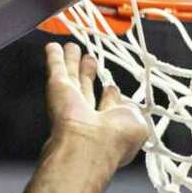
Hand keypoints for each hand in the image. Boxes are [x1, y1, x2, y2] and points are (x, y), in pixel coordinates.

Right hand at [43, 41, 149, 168]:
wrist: (90, 145)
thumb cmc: (116, 139)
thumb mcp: (138, 123)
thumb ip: (133, 110)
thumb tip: (127, 104)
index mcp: (109, 125)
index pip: (110, 104)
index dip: (111, 94)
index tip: (111, 85)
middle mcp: (88, 114)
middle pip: (87, 88)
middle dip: (88, 74)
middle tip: (90, 59)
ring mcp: (71, 101)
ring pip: (71, 76)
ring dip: (72, 62)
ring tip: (73, 48)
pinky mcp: (58, 89)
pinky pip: (56, 68)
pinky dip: (54, 57)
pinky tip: (54, 47)